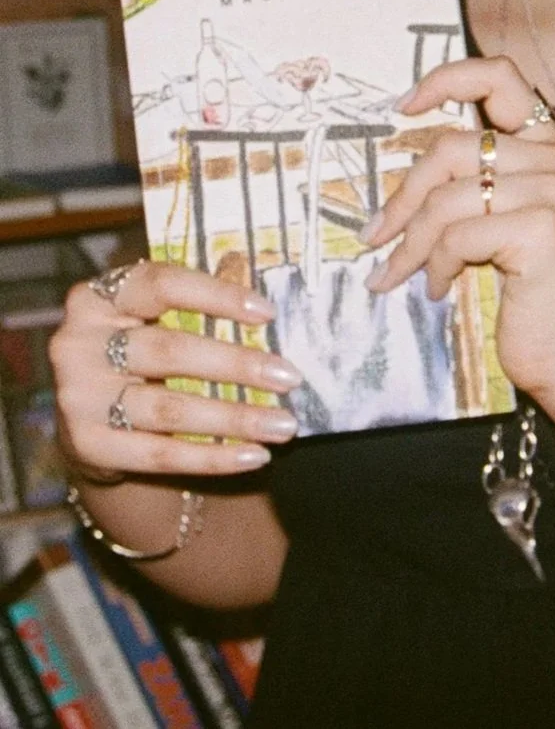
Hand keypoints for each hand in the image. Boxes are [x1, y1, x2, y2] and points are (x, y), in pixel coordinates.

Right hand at [50, 262, 300, 481]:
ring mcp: (78, 397)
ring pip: (169, 409)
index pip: (161, 284)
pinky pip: (161, 454)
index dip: (217, 295)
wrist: (90, 420)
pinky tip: (254, 455)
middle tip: (289, 377)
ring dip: (235, 418)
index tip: (269, 313)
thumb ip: (196, 313)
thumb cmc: (140, 359)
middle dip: (238, 365)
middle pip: (169, 350)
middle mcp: (78, 343)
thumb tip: (269, 315)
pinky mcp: (87, 445)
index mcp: (98, 298)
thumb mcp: (152, 324)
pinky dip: (213, 457)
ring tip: (283, 424)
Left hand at [363, 56, 554, 414]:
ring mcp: (554, 190)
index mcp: (549, 147)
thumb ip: (470, 184)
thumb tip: (399, 174)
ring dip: (410, 243)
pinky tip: (439, 289)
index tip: (403, 108)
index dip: (446, 79)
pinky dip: (436, 266)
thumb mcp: (497, 225)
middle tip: (375, 236)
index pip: (499, 76)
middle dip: (402, 198)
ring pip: (445, 198)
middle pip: (449, 148)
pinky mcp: (541, 228)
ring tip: (397, 274)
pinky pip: (456, 235)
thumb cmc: (527, 294)